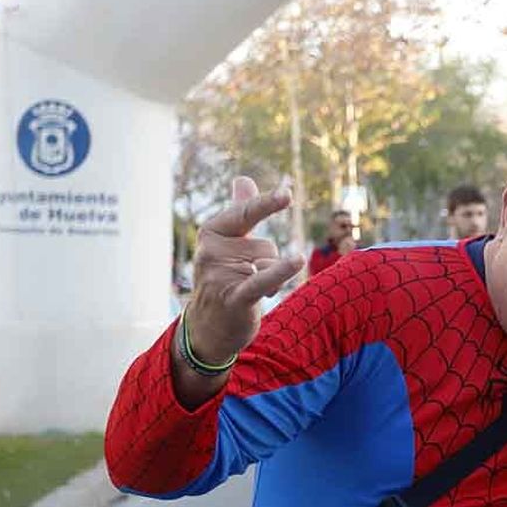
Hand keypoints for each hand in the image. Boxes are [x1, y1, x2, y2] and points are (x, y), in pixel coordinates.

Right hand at [185, 176, 302, 363]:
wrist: (208, 327)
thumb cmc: (223, 279)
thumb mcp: (229, 243)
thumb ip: (239, 210)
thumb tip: (243, 179)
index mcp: (212, 232)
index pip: (246, 213)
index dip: (267, 204)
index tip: (286, 195)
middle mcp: (211, 252)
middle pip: (265, 245)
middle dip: (268, 261)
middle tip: (248, 276)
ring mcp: (219, 275)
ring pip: (269, 264)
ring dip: (272, 278)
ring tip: (250, 291)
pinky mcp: (233, 298)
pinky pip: (262, 279)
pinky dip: (280, 271)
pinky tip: (298, 260)